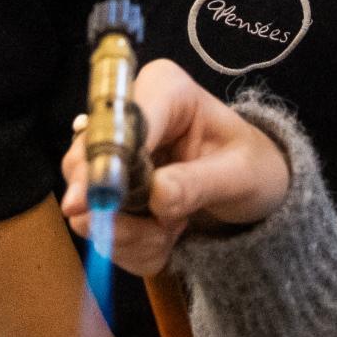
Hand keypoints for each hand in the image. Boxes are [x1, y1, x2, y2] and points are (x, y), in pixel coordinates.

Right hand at [60, 59, 289, 275]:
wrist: (251, 190)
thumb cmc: (251, 167)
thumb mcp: (239, 175)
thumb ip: (198, 183)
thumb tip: (155, 195)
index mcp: (163, 89)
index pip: (119, 118)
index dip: (106, 158)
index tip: (96, 198)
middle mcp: (126, 116)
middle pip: (84, 162)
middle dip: (120, 210)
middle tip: (163, 231)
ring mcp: (111, 157)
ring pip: (87, 205)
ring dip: (133, 234)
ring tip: (176, 228)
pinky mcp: (107, 191)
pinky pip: (100, 231)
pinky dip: (135, 246)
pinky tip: (166, 235)